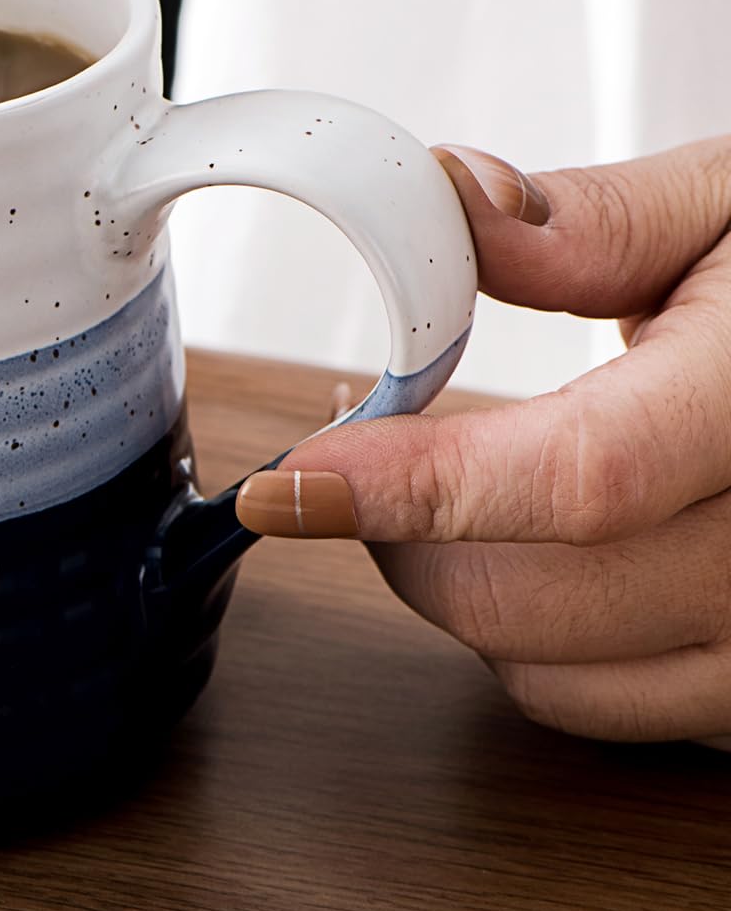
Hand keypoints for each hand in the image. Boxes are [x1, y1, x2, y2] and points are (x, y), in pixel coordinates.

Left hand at [236, 138, 730, 745]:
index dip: (414, 489)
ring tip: (445, 490)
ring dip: (463, 594)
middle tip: (353, 454)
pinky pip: (621, 708)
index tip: (290, 481)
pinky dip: (544, 640)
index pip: (580, 477)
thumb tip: (454, 202)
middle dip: (402, 540)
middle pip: (541, 608)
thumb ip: (597, 219)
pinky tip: (534, 549)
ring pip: (563, 682)